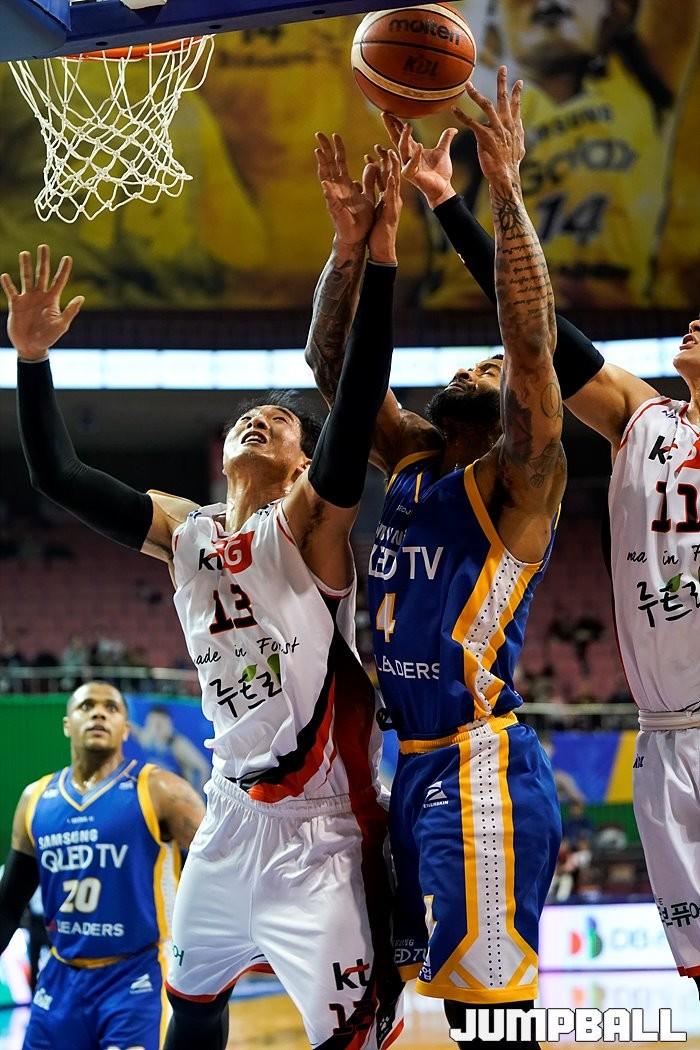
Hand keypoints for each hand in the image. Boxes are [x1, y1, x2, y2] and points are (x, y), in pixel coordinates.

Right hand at [1, 246, 83, 360]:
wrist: (31, 347)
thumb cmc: (48, 338)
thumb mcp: (62, 325)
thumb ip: (70, 311)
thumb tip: (81, 297)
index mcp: (52, 300)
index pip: (59, 281)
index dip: (64, 270)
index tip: (68, 257)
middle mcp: (40, 296)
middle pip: (42, 274)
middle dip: (43, 260)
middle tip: (44, 246)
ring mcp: (27, 299)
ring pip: (26, 278)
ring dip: (25, 266)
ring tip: (24, 253)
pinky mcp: (15, 304)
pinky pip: (11, 291)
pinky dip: (7, 283)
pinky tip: (5, 275)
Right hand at [315, 132, 375, 246]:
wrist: (358, 237)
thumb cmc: (361, 218)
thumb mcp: (368, 194)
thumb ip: (368, 180)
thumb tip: (371, 164)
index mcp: (346, 184)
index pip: (340, 162)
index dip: (337, 149)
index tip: (335, 135)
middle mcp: (338, 188)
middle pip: (330, 165)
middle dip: (325, 149)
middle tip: (319, 134)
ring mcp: (335, 198)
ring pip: (327, 178)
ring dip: (323, 165)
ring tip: (318, 151)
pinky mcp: (337, 210)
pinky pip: (332, 200)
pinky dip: (328, 192)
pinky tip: (325, 183)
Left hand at [366, 145, 401, 263]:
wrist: (382, 249)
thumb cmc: (378, 231)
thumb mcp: (373, 209)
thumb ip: (370, 195)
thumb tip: (359, 183)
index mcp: (387, 197)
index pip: (385, 175)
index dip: (382, 162)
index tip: (377, 149)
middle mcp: (392, 198)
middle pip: (391, 174)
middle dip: (388, 159)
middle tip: (385, 143)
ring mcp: (393, 204)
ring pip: (394, 181)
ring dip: (393, 167)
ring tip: (392, 152)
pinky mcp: (391, 212)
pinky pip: (392, 196)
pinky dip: (392, 185)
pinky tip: (393, 175)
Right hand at [382, 112, 457, 209]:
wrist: (444, 188)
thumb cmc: (441, 172)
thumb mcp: (443, 150)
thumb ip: (446, 138)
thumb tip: (454, 128)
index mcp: (413, 150)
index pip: (402, 134)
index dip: (396, 123)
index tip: (389, 111)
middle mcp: (407, 157)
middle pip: (396, 139)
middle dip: (390, 126)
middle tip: (385, 113)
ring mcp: (407, 166)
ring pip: (402, 149)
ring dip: (404, 137)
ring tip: (408, 125)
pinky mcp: (411, 175)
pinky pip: (411, 163)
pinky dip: (416, 155)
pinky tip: (420, 145)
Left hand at [452, 66, 524, 189]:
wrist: (506, 175)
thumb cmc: (510, 164)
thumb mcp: (519, 148)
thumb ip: (518, 135)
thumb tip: (520, 128)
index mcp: (513, 126)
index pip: (516, 105)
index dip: (517, 93)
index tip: (519, 81)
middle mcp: (505, 124)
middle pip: (503, 99)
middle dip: (502, 82)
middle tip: (502, 68)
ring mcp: (495, 129)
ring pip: (486, 106)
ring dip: (476, 94)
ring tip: (468, 85)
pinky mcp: (485, 137)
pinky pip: (471, 123)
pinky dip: (462, 115)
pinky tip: (454, 109)